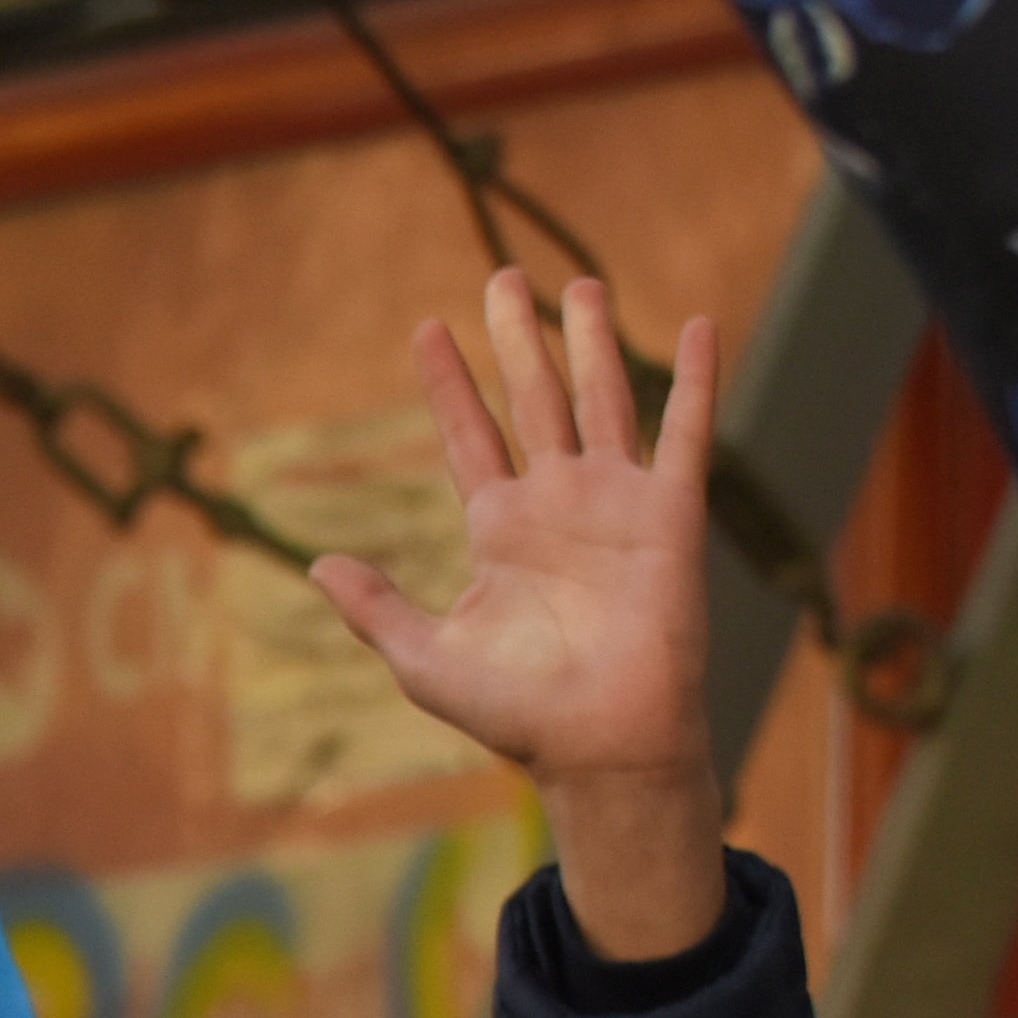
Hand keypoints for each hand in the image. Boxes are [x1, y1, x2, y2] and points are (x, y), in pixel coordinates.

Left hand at [311, 271, 727, 960]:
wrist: (598, 741)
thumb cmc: (516, 711)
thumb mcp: (425, 657)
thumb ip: (375, 608)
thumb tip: (317, 566)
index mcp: (500, 529)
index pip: (467, 435)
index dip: (448, 384)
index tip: (424, 330)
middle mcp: (557, 503)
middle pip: (532, 399)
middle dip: (518, 338)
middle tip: (503, 276)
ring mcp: (614, 502)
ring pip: (602, 398)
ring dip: (592, 341)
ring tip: (581, 282)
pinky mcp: (669, 513)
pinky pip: (684, 434)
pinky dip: (695, 381)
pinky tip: (701, 326)